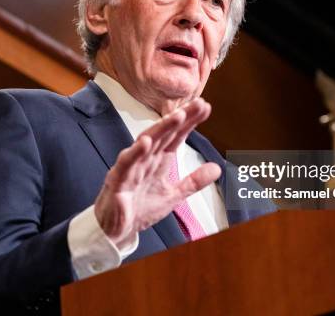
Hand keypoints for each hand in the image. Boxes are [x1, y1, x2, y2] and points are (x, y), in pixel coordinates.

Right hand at [93, 97, 220, 247]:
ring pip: (146, 143)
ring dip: (161, 129)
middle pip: (164, 134)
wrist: (117, 231)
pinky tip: (145, 142)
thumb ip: (194, 181)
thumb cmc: (140, 208)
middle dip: (180, 118)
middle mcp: (145, 159)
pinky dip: (135, 153)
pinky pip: (126, 164)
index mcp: (158, 160)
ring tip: (177, 116)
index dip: (190, 122)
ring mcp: (131, 168)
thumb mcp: (173, 195)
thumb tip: (217, 168)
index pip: (176, 136)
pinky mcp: (117, 181)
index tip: (205, 107)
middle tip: (197, 104)